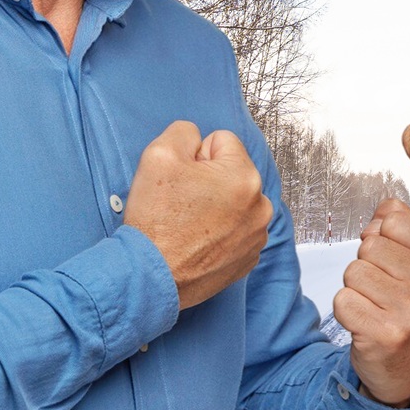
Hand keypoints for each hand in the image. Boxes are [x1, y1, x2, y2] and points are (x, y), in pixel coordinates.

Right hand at [124, 120, 272, 309]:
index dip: (195, 155)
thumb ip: (184, 132)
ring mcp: (256, 236)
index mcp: (245, 177)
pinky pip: (235, 229)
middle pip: (231, 172)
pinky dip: (219, 232)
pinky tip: (197, 241)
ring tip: (188, 224)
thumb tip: (197, 138)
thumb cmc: (155, 221)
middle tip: (181, 202)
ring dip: (215, 206)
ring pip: (234, 201)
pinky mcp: (248, 259)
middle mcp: (260, 207)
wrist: (149, 277)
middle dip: (208, 180)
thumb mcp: (159, 154)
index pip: (221, 141)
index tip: (181, 179)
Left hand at [333, 198, 409, 405]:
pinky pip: (342, 299)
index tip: (396, 262)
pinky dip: (347, 312)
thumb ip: (404, 227)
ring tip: (379, 308)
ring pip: (354, 270)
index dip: (384, 237)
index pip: (394, 219)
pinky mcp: (386, 335)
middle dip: (370, 266)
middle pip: (370, 244)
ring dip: (358, 289)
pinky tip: (368, 325)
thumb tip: (380, 214)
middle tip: (386, 292)